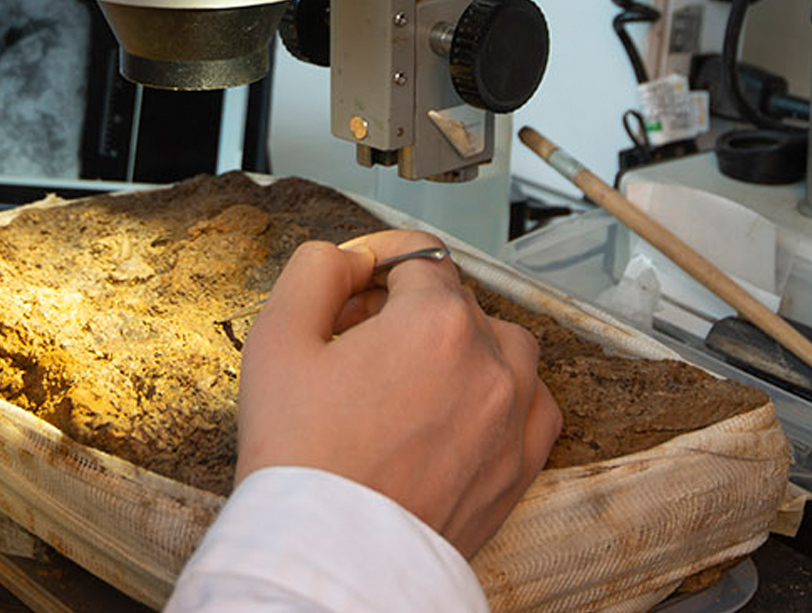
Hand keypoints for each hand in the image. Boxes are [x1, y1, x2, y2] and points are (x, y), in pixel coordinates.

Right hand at [236, 229, 560, 558]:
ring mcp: (513, 418)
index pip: (419, 258)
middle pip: (457, 302)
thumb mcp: (278, 338)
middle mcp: (489, 363)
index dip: (378, 264)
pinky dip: (504, 396)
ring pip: (505, 348)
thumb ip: (316, 271)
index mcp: (436, 321)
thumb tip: (353, 260)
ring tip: (411, 376)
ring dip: (464, 347)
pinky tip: (459, 409)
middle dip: (409, 309)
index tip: (355, 285)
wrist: (327, 553)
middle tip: (357, 341)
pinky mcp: (519, 467)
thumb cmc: (301, 457)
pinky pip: (534, 406)